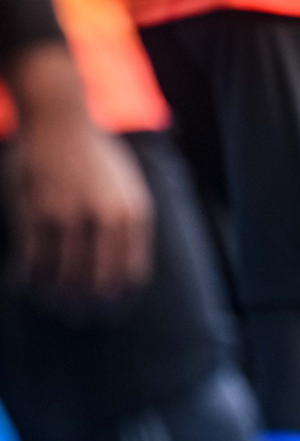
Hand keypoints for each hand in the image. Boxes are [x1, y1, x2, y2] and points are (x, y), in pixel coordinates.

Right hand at [1, 45, 152, 308]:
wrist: (62, 123)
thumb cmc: (96, 158)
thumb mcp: (128, 188)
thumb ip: (129, 225)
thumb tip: (126, 273)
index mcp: (134, 213)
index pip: (132, 273)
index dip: (119, 298)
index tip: (109, 311)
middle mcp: (107, 219)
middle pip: (97, 282)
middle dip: (85, 305)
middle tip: (76, 317)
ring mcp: (71, 217)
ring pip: (62, 276)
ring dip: (54, 296)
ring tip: (50, 305)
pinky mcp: (38, 214)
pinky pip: (32, 261)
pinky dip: (27, 277)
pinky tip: (24, 283)